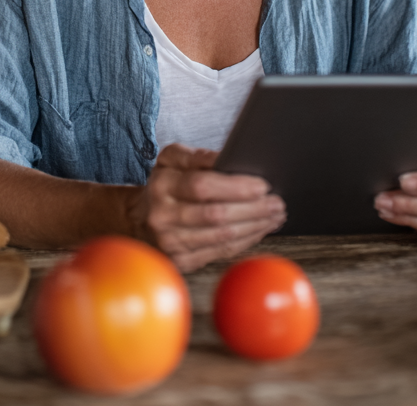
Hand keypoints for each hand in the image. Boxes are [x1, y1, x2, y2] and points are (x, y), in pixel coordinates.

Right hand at [131, 144, 285, 272]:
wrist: (138, 218)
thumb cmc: (165, 183)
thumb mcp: (172, 159)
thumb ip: (198, 155)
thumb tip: (229, 157)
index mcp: (163, 185)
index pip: (202, 186)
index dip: (235, 187)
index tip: (262, 185)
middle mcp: (163, 217)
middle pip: (215, 215)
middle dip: (253, 210)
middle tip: (277, 203)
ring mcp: (171, 243)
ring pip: (221, 237)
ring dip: (254, 227)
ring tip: (275, 216)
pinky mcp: (181, 262)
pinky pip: (220, 252)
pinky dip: (245, 241)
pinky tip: (259, 230)